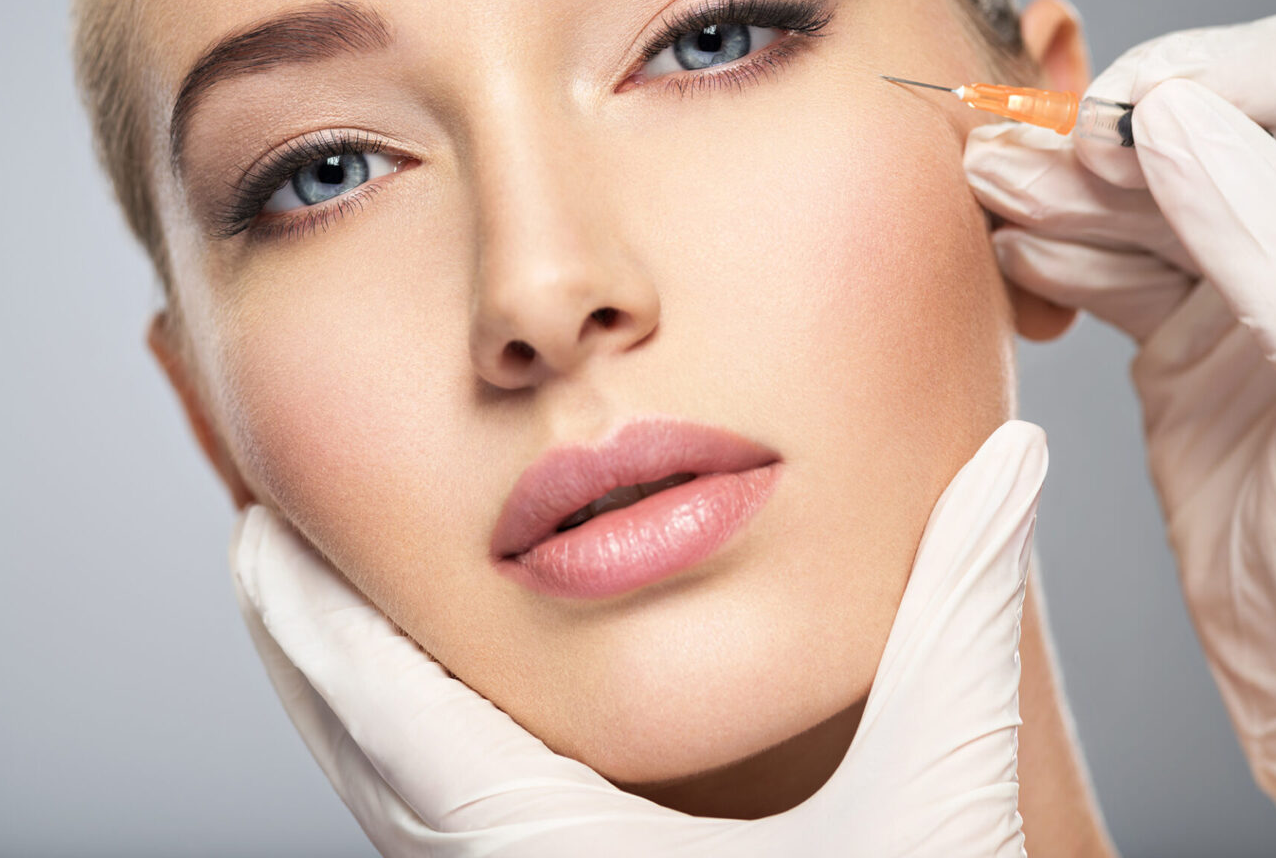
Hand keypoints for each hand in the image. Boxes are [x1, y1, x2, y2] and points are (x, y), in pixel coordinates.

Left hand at [230, 421, 1048, 856]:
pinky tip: (420, 726)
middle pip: (364, 766)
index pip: (403, 727)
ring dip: (347, 707)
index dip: (323, 623)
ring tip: (322, 615)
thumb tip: (1016, 458)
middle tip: (262, 542)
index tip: (259, 533)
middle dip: (307, 648)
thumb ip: (964, 609)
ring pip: (389, 813)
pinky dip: (399, 766)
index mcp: (578, 857)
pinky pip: (435, 845)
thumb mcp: (942, 782)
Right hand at [963, 4, 1275, 855]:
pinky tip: (1019, 243)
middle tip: (1045, 142)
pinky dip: (1063, 257)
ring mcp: (1269, 301)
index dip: (1247, 66)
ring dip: (1074, 189)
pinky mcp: (1197, 354)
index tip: (1148, 104)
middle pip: (1234, 133)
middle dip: (1132, 130)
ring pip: (1162, 204)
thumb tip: (1179, 121)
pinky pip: (1121, 278)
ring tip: (995, 179)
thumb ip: (1274, 250)